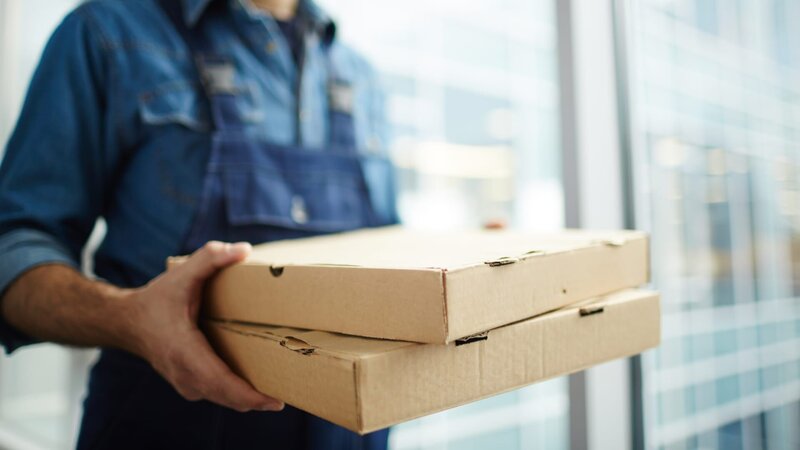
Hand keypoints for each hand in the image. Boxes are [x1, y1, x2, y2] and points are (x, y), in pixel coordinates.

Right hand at [124, 241, 283, 411]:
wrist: (127, 321)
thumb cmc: (156, 299)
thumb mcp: (182, 274)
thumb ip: (211, 258)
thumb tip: (244, 250)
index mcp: (184, 350)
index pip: (220, 382)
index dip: (248, 395)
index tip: (274, 401)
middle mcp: (184, 373)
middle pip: (227, 397)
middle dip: (257, 400)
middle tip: (286, 395)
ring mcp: (184, 383)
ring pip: (222, 399)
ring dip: (248, 399)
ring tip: (277, 391)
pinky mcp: (187, 385)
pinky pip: (216, 395)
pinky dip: (236, 395)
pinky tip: (255, 387)